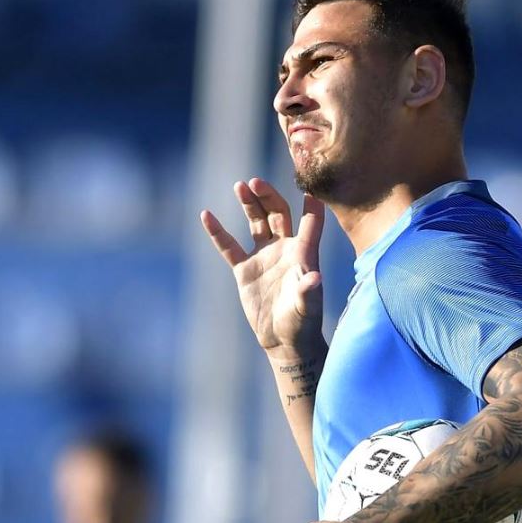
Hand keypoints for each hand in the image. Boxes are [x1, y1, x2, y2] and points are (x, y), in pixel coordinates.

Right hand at [200, 178, 325, 355]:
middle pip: (278, 213)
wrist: (284, 340)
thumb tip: (315, 278)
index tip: (308, 184)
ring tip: (241, 186)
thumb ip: (308, 291)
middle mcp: (284, 249)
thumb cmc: (302, 322)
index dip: (311, 204)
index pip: (311, 221)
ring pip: (256, 222)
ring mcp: (264, 256)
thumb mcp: (307, 307)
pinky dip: (218, 232)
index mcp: (303, 252)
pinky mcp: (245, 269)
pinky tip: (206, 215)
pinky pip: (229, 246)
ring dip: (249, 204)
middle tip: (256, 182)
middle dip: (268, 196)